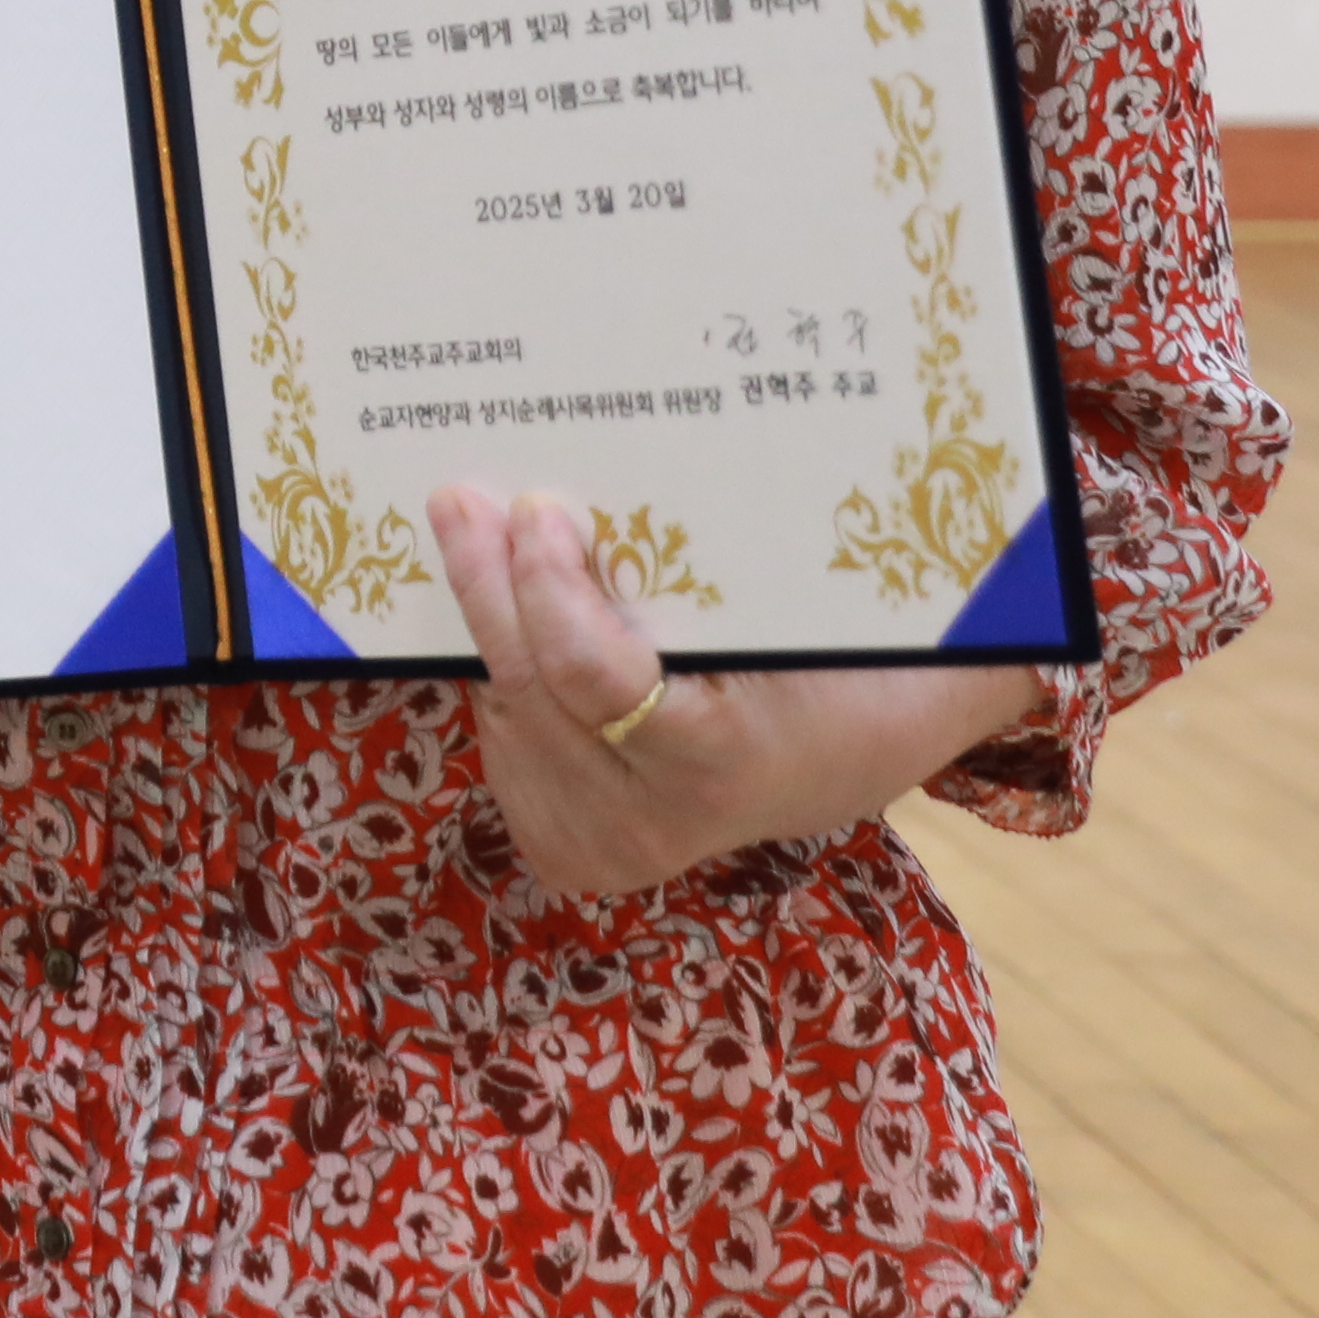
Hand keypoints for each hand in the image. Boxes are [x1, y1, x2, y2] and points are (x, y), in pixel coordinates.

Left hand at [428, 481, 1048, 904]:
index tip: (537, 510)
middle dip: (489, 585)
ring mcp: (605, 846)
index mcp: (717, 764)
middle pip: (530, 688)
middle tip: (462, 500)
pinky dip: (503, 675)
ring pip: (506, 712)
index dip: (548, 589)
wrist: (856, 755)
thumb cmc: (842, 661)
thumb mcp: (804, 608)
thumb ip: (709, 558)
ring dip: (491, 628)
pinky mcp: (569, 848)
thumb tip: (620, 469)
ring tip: (484, 543)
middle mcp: (650, 822)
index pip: (591, 677)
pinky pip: (505, 741)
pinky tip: (518, 623)